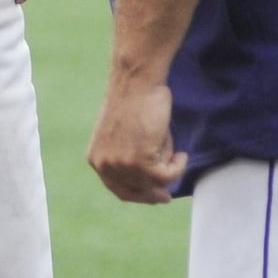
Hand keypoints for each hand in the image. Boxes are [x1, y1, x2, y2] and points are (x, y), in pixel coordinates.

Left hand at [86, 80, 186, 203]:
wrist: (136, 82)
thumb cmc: (134, 101)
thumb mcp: (122, 136)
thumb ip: (128, 157)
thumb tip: (151, 180)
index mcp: (96, 159)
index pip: (118, 189)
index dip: (138, 195)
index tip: (153, 195)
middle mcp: (105, 165)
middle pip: (136, 192)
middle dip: (154, 193)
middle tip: (167, 195)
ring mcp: (122, 165)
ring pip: (155, 183)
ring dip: (169, 169)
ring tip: (176, 153)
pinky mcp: (141, 162)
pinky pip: (168, 175)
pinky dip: (178, 166)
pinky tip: (181, 154)